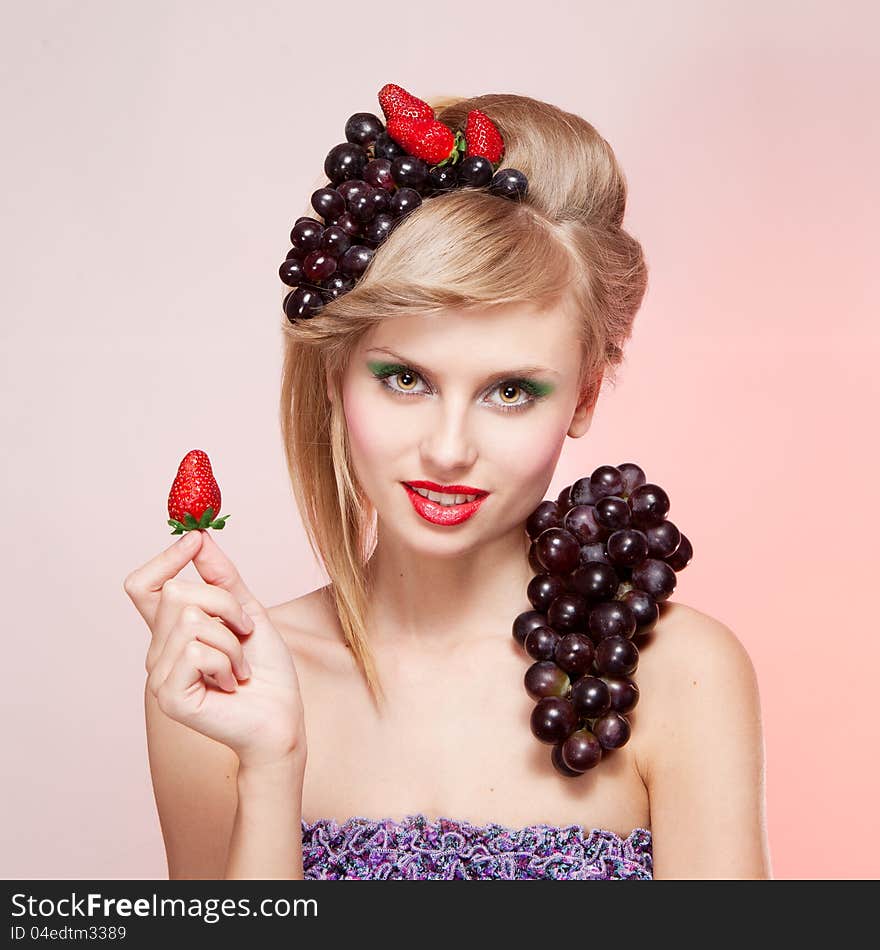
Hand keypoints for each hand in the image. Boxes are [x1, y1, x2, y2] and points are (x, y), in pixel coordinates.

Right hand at [123, 530, 306, 767]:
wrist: (282, 715)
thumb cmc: (266, 669)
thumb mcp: (248, 612)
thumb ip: (222, 577)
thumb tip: (199, 536)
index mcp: (171, 631)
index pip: (142, 585)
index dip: (164, 559)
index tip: (194, 542)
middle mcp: (158, 651)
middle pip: (176, 592)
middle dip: (225, 604)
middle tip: (245, 632)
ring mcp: (159, 676)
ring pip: (191, 620)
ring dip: (232, 640)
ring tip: (239, 666)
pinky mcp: (169, 697)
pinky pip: (195, 651)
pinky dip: (227, 661)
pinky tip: (231, 683)